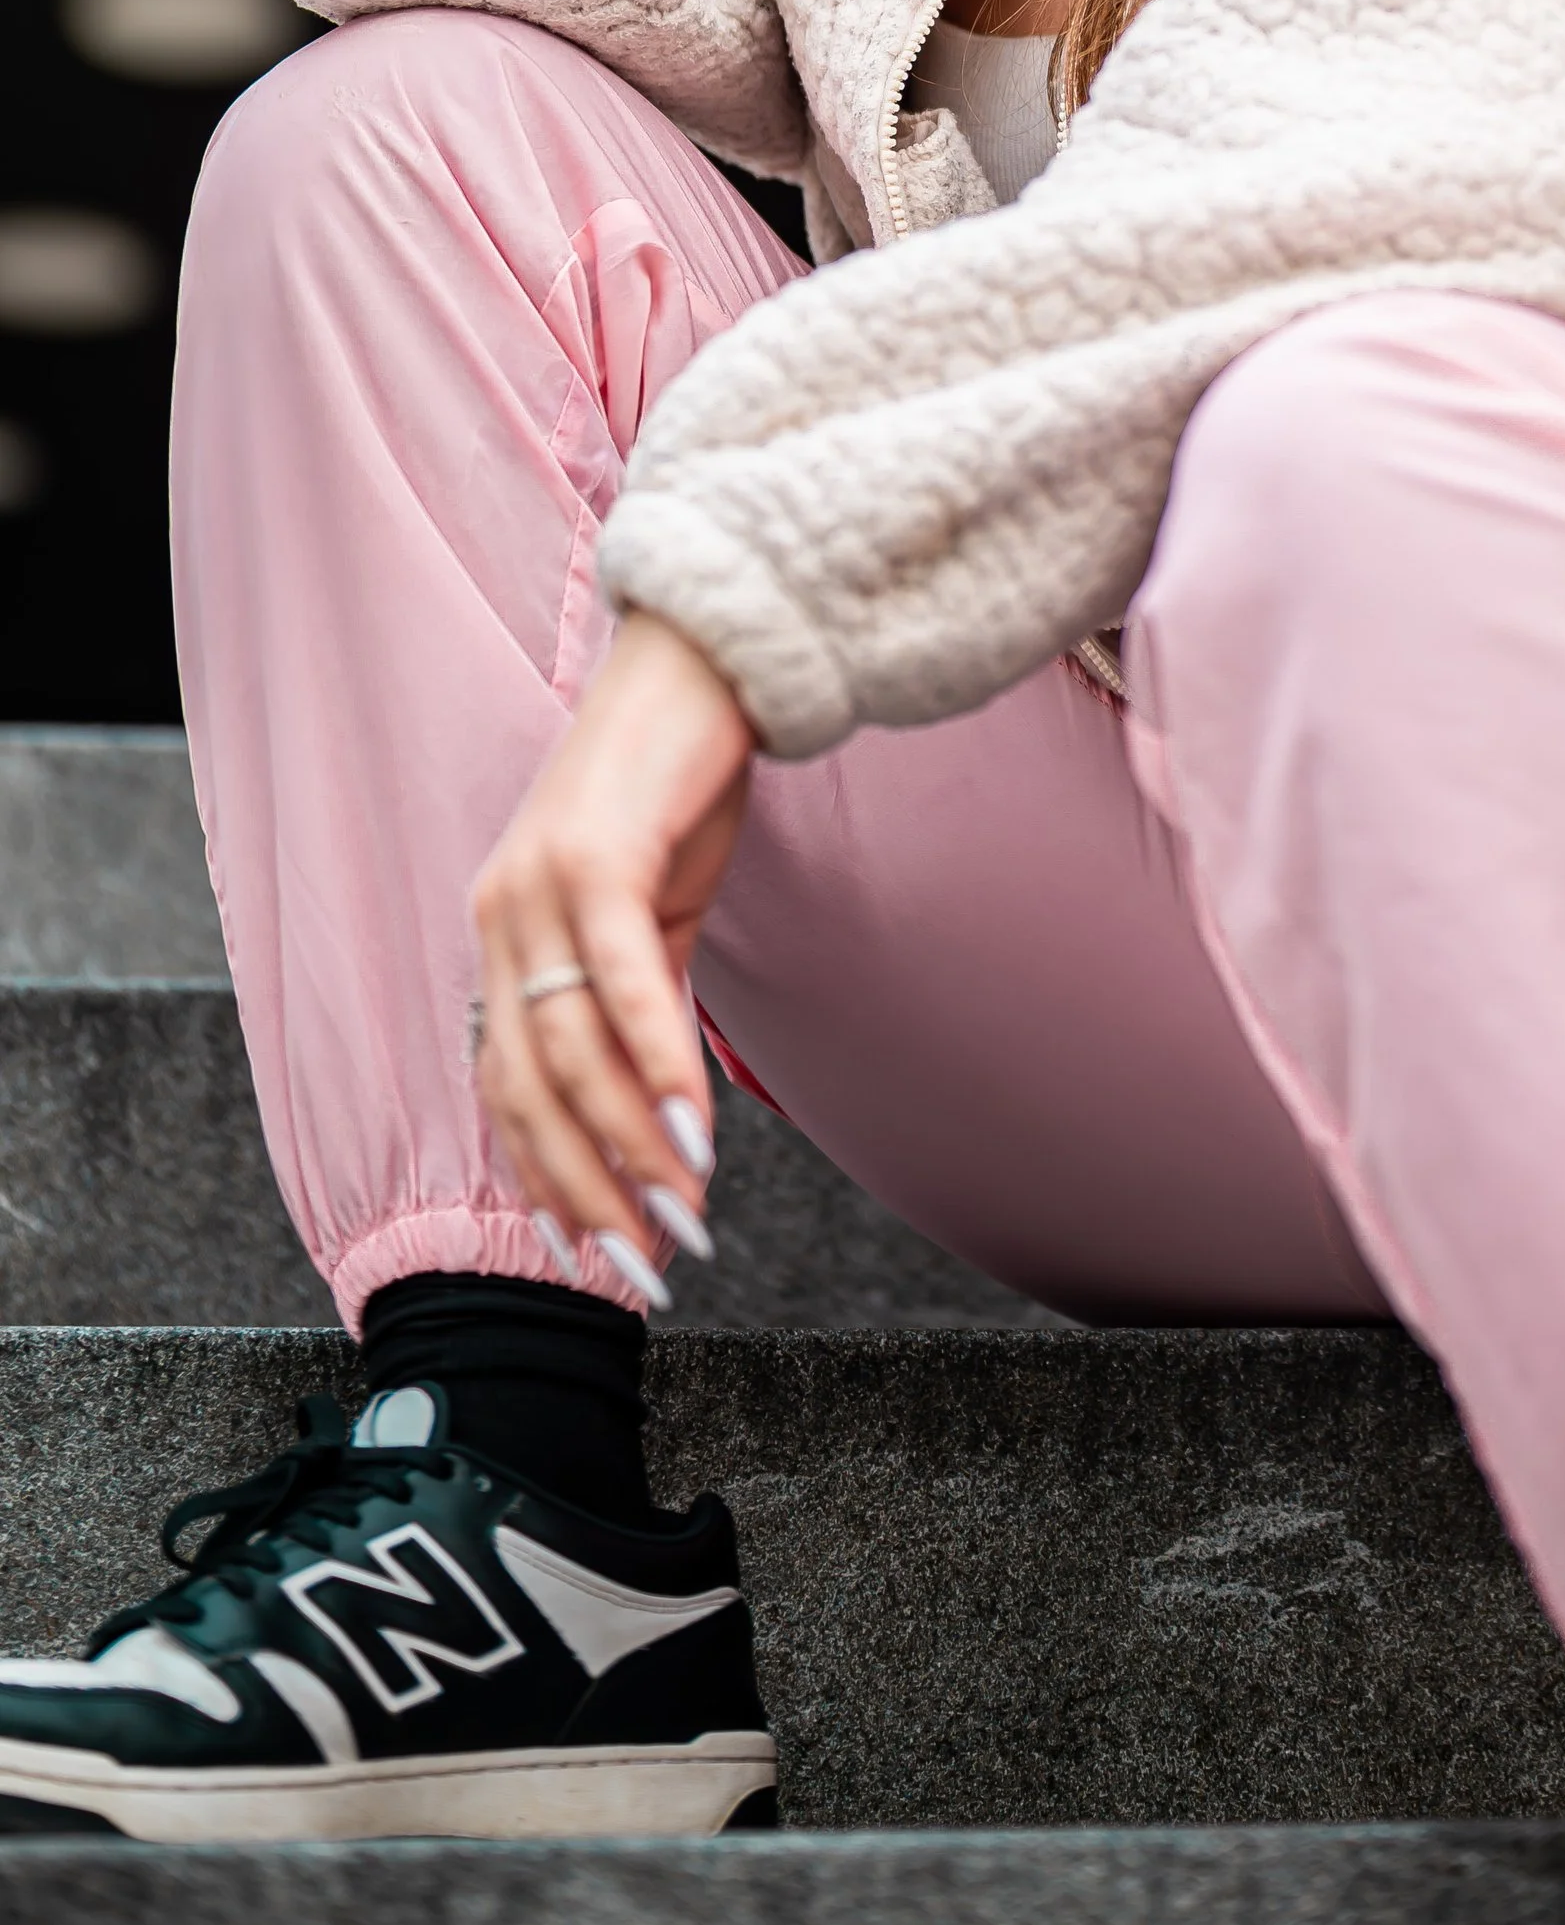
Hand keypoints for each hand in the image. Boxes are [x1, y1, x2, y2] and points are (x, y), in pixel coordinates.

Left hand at [471, 611, 758, 1290]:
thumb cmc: (680, 783)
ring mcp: (540, 883)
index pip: (503, 1087)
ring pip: (571, 1053)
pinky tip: (699, 1130)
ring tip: (688, 1218)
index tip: (599, 1254)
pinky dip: (660, 1064)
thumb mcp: (653, 908)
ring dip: (634, 1150)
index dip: (546, 1180)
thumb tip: (664, 1112)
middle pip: (526, 1090)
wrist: (703, 658)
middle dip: (589, 1193)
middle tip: (649, 1267)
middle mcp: (501, 913)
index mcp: (503, 931)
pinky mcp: (597, 855)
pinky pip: (620, 983)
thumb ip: (640, 1001)